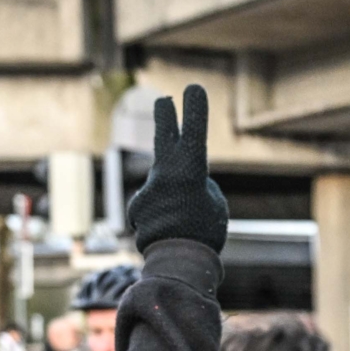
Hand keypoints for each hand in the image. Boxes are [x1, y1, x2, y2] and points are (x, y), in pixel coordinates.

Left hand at [128, 84, 228, 254]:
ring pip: (163, 188)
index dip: (195, 108)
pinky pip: (153, 208)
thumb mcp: (213, 204)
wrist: (177, 264)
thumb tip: (180, 180)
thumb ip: (198, 184)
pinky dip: (160, 219)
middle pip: (163, 136)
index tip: (193, 86)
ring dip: (172, 203)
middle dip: (165, 116)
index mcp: (192, 169)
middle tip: (162, 99)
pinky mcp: (135, 206)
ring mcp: (147, 188)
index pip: (195, 131)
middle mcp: (165, 172)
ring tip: (182, 224)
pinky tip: (166, 233)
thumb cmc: (204, 233)